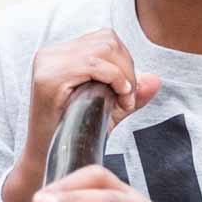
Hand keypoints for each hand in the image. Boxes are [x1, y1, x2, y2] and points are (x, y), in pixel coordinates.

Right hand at [2, 30, 160, 201]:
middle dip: (127, 68)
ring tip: (122, 102)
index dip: (124, 62)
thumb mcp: (108, 110)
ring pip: (103, 49)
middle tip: (127, 99)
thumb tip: (155, 79)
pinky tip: (118, 99)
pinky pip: (93, 64)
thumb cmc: (75, 135)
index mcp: (60, 55)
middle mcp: (49, 54)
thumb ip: (130, 93)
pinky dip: (114, 79)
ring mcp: (46, 63)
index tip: (128, 93)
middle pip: (107, 40)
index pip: (104, 39)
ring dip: (123, 75)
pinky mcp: (48, 78)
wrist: (51, 162)